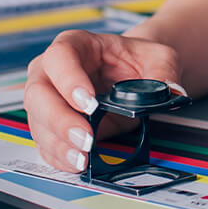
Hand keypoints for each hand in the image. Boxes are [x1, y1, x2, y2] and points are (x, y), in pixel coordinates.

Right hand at [23, 29, 184, 172]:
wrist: (134, 75)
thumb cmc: (138, 60)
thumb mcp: (158, 57)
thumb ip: (163, 70)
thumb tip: (168, 91)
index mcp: (75, 45)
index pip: (60, 56)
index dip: (69, 79)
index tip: (89, 103)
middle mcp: (51, 71)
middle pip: (39, 93)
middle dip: (61, 119)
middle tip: (86, 137)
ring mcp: (47, 100)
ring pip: (39, 122)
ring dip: (59, 143)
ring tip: (83, 158)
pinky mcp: (50, 126)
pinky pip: (46, 143)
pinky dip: (59, 156)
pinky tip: (77, 163)